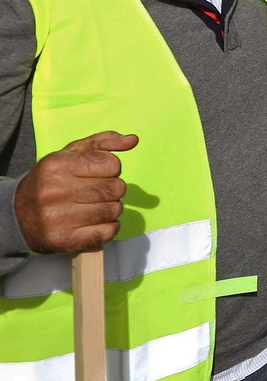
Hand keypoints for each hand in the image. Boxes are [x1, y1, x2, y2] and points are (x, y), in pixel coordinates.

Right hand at [13, 132, 137, 254]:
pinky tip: (95, 222)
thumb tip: (133, 140)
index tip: (98, 174)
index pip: (112, 164)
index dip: (111, 169)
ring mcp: (59, 218)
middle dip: (112, 189)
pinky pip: (108, 232)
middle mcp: (56, 191)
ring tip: (94, 207)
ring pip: (114, 210)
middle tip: (97, 192)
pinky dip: (109, 227)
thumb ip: (103, 143)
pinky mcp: (65, 240)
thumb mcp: (71, 154)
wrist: (18, 214)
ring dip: (111, 208)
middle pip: (116, 188)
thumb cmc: (51, 180)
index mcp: (58, 166)